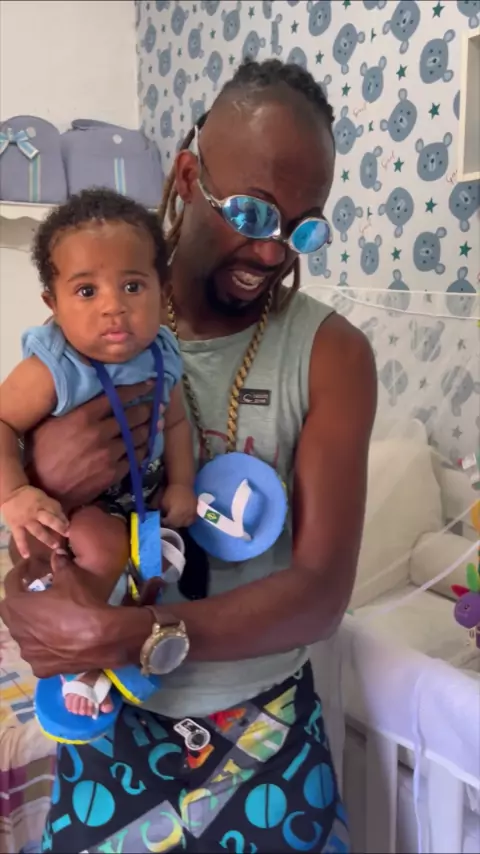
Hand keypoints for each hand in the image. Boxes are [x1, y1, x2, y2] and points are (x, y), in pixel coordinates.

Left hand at [0, 551, 152, 677]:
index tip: (28, 566)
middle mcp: (16, 632)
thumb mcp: (70, 578)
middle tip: (36, 595)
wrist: (102, 637)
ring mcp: (28, 653)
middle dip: (22, 602)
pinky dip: (44, 647)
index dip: (19, 572)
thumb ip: (60, 564)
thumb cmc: (81, 604)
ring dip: (32, 627)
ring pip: (24, 637)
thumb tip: (58, 553)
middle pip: (13, 613)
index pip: (10, 584)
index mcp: (17, 607)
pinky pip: (38, 655)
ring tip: (48, 619)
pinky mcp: (40, 669)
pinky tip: (58, 642)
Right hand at [2, 486, 68, 556]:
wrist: (11, 493)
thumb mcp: (44, 497)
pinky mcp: (16, 526)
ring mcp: (26, 520)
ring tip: (55, 546)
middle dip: (59, 527)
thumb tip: (65, 519)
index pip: (56, 510)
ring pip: (38, 530)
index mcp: (44, 503)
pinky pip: (19, 537)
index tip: (72, 526)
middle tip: (68, 534)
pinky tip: (27, 555)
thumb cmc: (31, 496)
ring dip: (47, 539)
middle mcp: (36, 512)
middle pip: (49, 519)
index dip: (64, 518)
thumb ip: (53, 507)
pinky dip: (22, 547)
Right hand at [25, 382, 154, 509]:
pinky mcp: (113, 472)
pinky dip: (142, 450)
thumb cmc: (41, 453)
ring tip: (157, 423)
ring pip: (137, 437)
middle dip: (147, 409)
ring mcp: (108, 453)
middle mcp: (100, 432)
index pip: (117, 397)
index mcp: (84, 416)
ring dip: (149, 429)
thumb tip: (88, 395)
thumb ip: (72, 409)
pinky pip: (135, 458)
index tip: (149, 384)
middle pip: (132, 416)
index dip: (136, 389)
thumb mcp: (49, 423)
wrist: (43, 487)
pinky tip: (146, 446)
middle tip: (157, 405)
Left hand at [162, 484, 197, 527]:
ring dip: (180, 524)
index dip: (165, 522)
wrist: (182, 485)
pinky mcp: (196, 510)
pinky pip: (192, 520)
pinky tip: (184, 519)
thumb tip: (161, 518)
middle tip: (168, 521)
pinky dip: (188, 521)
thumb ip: (162, 512)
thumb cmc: (171, 493)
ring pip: (186, 524)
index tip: (162, 520)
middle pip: (178, 524)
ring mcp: (192, 513)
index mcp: (176, 513)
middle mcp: (185, 515)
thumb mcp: (163, 502)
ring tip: (176, 521)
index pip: (169, 522)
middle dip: (172, 524)